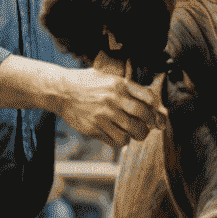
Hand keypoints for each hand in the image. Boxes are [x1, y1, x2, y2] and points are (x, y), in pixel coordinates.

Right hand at [49, 67, 165, 149]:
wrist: (61, 91)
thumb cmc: (86, 83)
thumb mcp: (107, 76)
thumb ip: (126, 86)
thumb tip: (149, 101)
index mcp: (119, 85)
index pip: (147, 98)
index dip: (155, 108)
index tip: (154, 114)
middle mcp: (112, 100)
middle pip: (142, 117)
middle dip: (148, 125)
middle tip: (148, 127)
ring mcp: (102, 116)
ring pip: (129, 132)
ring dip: (136, 136)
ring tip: (135, 134)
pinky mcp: (93, 128)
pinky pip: (115, 140)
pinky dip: (121, 141)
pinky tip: (120, 136)